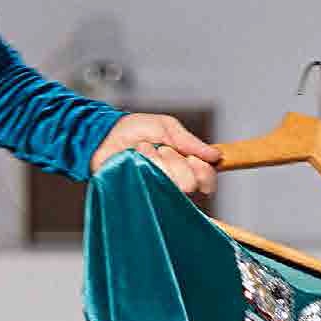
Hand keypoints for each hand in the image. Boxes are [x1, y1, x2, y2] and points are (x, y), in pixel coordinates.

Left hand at [90, 112, 219, 196]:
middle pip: (189, 183)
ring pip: (170, 182)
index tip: (190, 156)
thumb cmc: (135, 130)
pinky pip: (150, 180)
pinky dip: (143, 160)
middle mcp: (172, 183)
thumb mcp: (167, 127)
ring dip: (157, 158)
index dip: (202, 169)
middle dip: (175, 159)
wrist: (104, 134)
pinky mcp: (138, 193)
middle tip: (161, 148)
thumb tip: (216, 156)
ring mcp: (155, 190)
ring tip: (143, 150)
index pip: (208, 181)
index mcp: (185, 168)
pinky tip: (134, 156)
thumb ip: (190, 142)